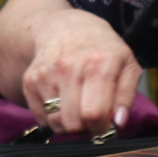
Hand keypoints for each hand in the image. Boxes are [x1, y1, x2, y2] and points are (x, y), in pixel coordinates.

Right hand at [19, 13, 140, 135]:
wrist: (64, 27)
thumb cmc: (102, 49)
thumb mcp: (126, 64)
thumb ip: (126, 95)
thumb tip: (118, 123)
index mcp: (99, 65)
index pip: (94, 114)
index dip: (101, 129)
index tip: (105, 127)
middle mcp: (69, 68)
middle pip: (73, 123)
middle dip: (85, 129)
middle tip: (90, 120)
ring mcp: (46, 74)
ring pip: (56, 123)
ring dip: (68, 126)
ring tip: (77, 111)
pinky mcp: (30, 80)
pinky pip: (41, 117)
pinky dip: (52, 118)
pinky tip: (62, 104)